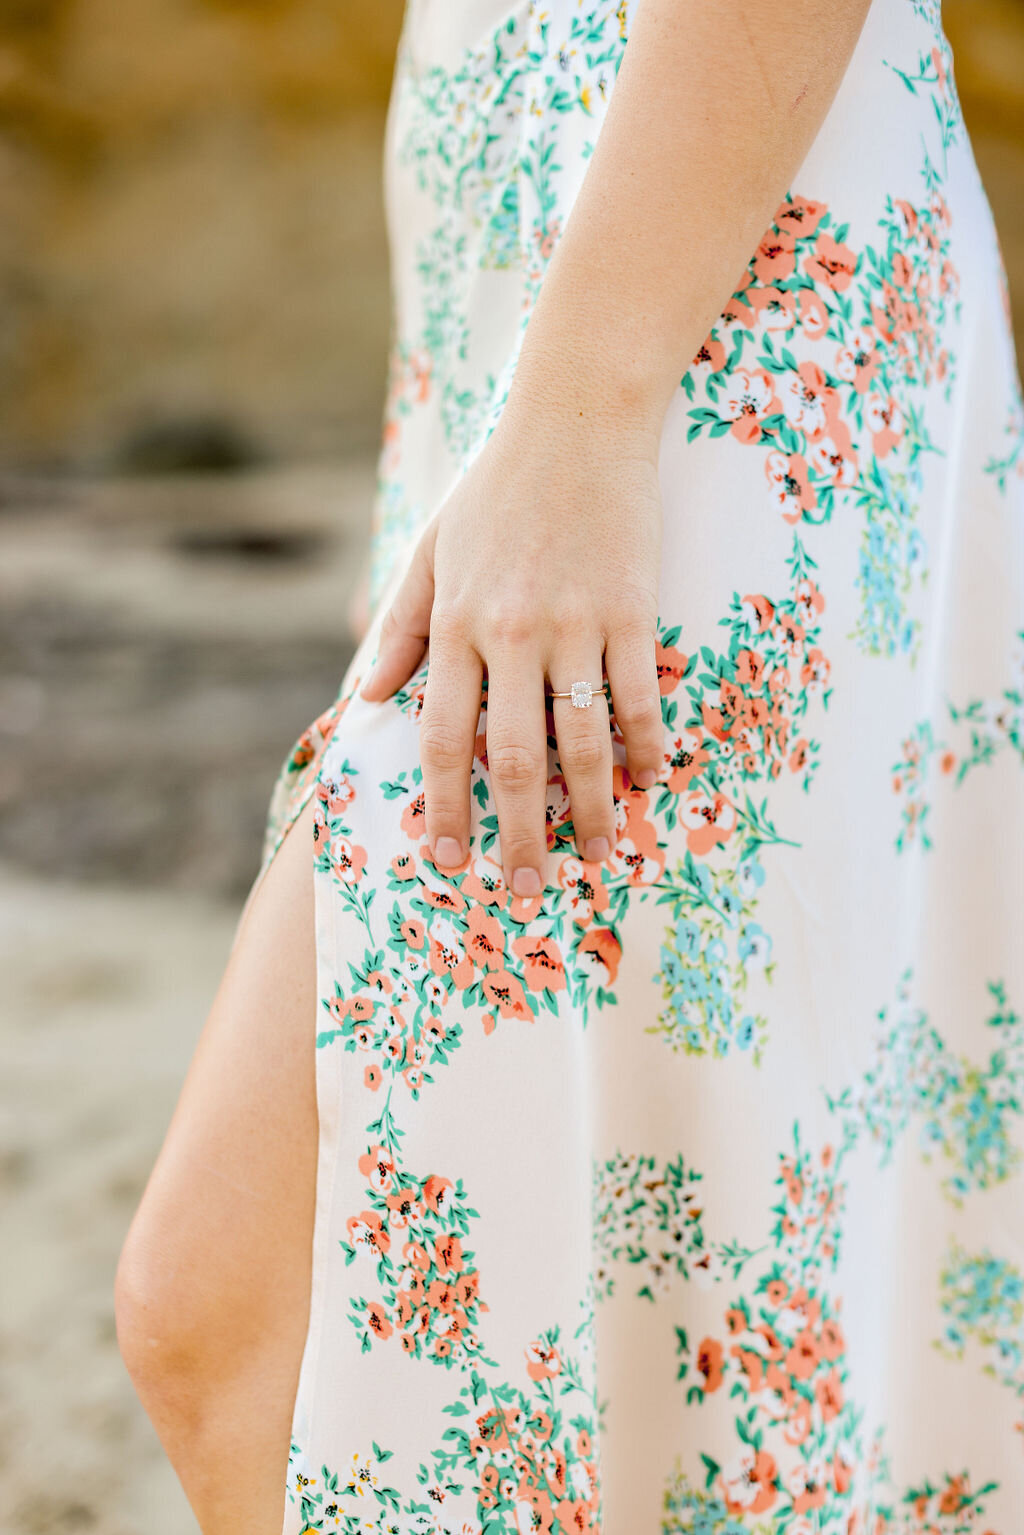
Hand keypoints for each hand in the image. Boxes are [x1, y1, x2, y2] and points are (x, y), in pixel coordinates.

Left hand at [359, 411, 664, 895]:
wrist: (575, 421)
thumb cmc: (496, 488)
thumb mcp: (430, 551)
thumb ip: (401, 626)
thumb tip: (366, 697)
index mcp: (457, 624)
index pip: (444, 738)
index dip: (445, 807)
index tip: (447, 859)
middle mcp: (511, 632)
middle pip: (512, 759)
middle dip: (516, 835)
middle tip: (525, 892)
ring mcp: (577, 624)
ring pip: (582, 741)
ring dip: (588, 811)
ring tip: (594, 860)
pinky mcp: (632, 609)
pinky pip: (640, 697)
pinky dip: (648, 749)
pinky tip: (652, 788)